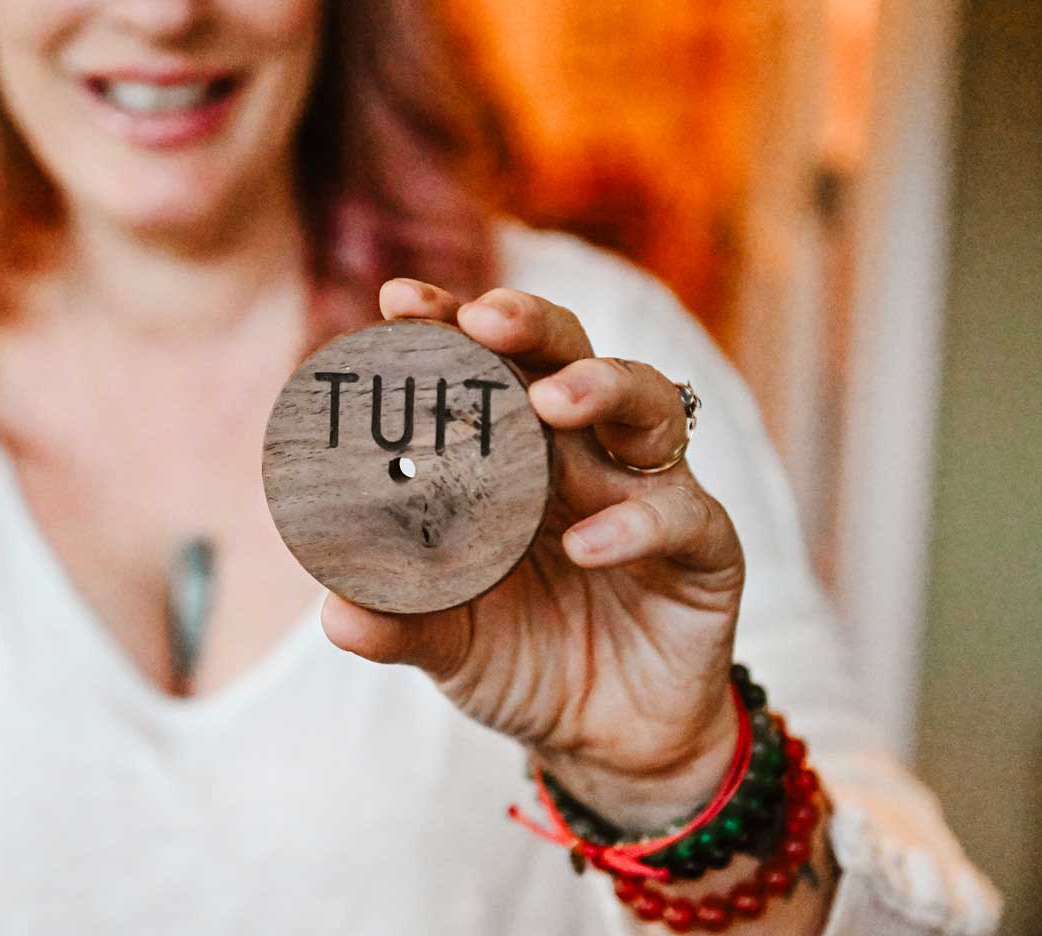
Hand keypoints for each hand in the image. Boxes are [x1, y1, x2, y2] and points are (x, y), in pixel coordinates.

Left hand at [321, 279, 745, 831]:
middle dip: (530, 325)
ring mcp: (652, 493)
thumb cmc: (521, 660)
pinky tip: (586, 545)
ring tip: (550, 402)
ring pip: (648, 407)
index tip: (397, 301)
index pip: (486, 367)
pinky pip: (681, 518)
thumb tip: (335, 611)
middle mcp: (586, 455)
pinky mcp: (705, 550)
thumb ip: (397, 622)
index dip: (448, 326)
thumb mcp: (446, 642)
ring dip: (600, 389)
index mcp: (518, 455)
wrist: (604, 741)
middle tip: (484, 319)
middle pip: (570, 357)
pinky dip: (635, 523)